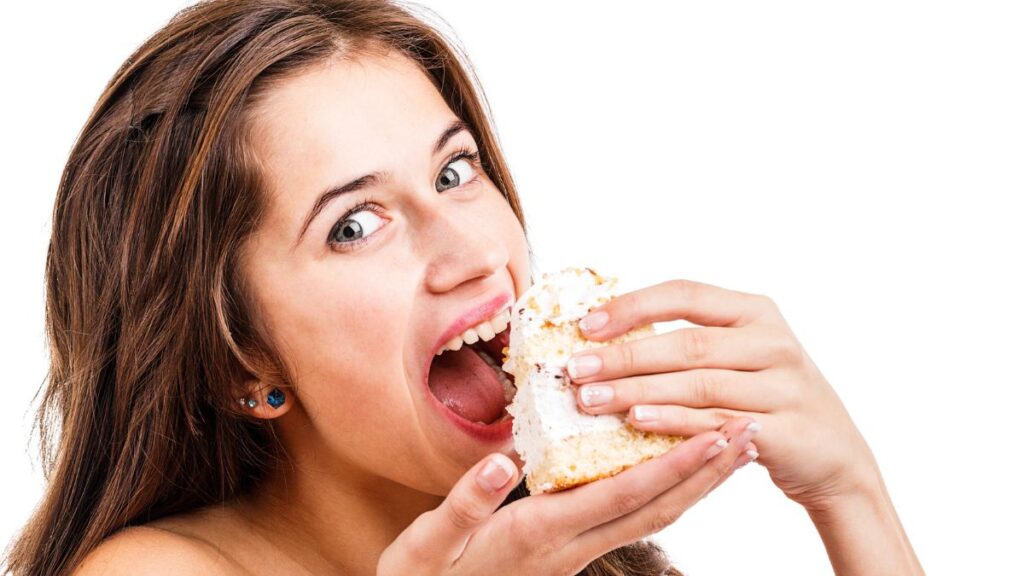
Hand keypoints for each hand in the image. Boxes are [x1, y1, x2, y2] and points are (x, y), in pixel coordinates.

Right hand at [378, 417, 757, 574]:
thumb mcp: (430, 542)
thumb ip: (468, 502)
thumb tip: (504, 459)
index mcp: (541, 532)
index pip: (620, 495)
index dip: (670, 466)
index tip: (711, 435)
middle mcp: (570, 544)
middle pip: (655, 508)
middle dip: (706, 471)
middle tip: (748, 432)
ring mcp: (575, 550)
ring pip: (651, 516)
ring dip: (696, 483)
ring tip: (731, 448)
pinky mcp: (571, 548)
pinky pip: (632, 516)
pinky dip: (665, 490)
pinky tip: (676, 470)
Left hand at [567, 278, 880, 511]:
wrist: (833, 454)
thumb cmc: (765, 397)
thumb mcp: (739, 356)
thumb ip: (688, 341)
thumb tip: (602, 336)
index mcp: (755, 312)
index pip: (685, 294)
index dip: (633, 306)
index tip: (585, 325)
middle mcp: (773, 342)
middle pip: (687, 343)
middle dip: (625, 356)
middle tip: (574, 369)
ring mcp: (785, 386)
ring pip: (699, 385)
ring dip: (638, 391)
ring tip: (591, 400)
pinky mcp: (787, 431)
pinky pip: (719, 424)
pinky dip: (674, 423)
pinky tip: (636, 422)